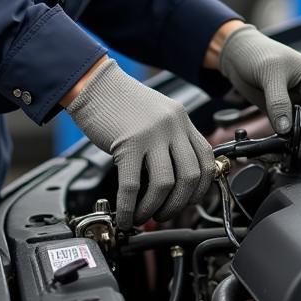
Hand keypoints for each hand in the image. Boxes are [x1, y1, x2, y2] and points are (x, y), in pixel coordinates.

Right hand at [64, 59, 215, 228]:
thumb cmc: (120, 102)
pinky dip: (130, 207)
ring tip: (144, 216)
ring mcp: (152, 134)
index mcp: (182, 119)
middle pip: (191, 175)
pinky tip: (125, 216)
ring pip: (166, 184)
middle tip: (166, 214)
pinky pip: (133, 185)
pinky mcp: (128, 143)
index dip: (201, 187)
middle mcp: (173, 125)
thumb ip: (169, 140)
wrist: (94, 84)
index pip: (207, 158)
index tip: (189, 201)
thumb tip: (172, 180)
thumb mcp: (156, 116)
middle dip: (180, 203)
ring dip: (156, 208)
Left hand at [217, 25, 300, 168]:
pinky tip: (280, 148)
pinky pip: (291, 130)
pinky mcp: (284, 111)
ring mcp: (297, 103)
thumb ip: (278, 102)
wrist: (236, 53)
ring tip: (287, 154)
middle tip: (299, 157)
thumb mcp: (269, 73)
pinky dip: (287, 141)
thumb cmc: (256, 53)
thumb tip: (285, 129)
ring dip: (300, 144)